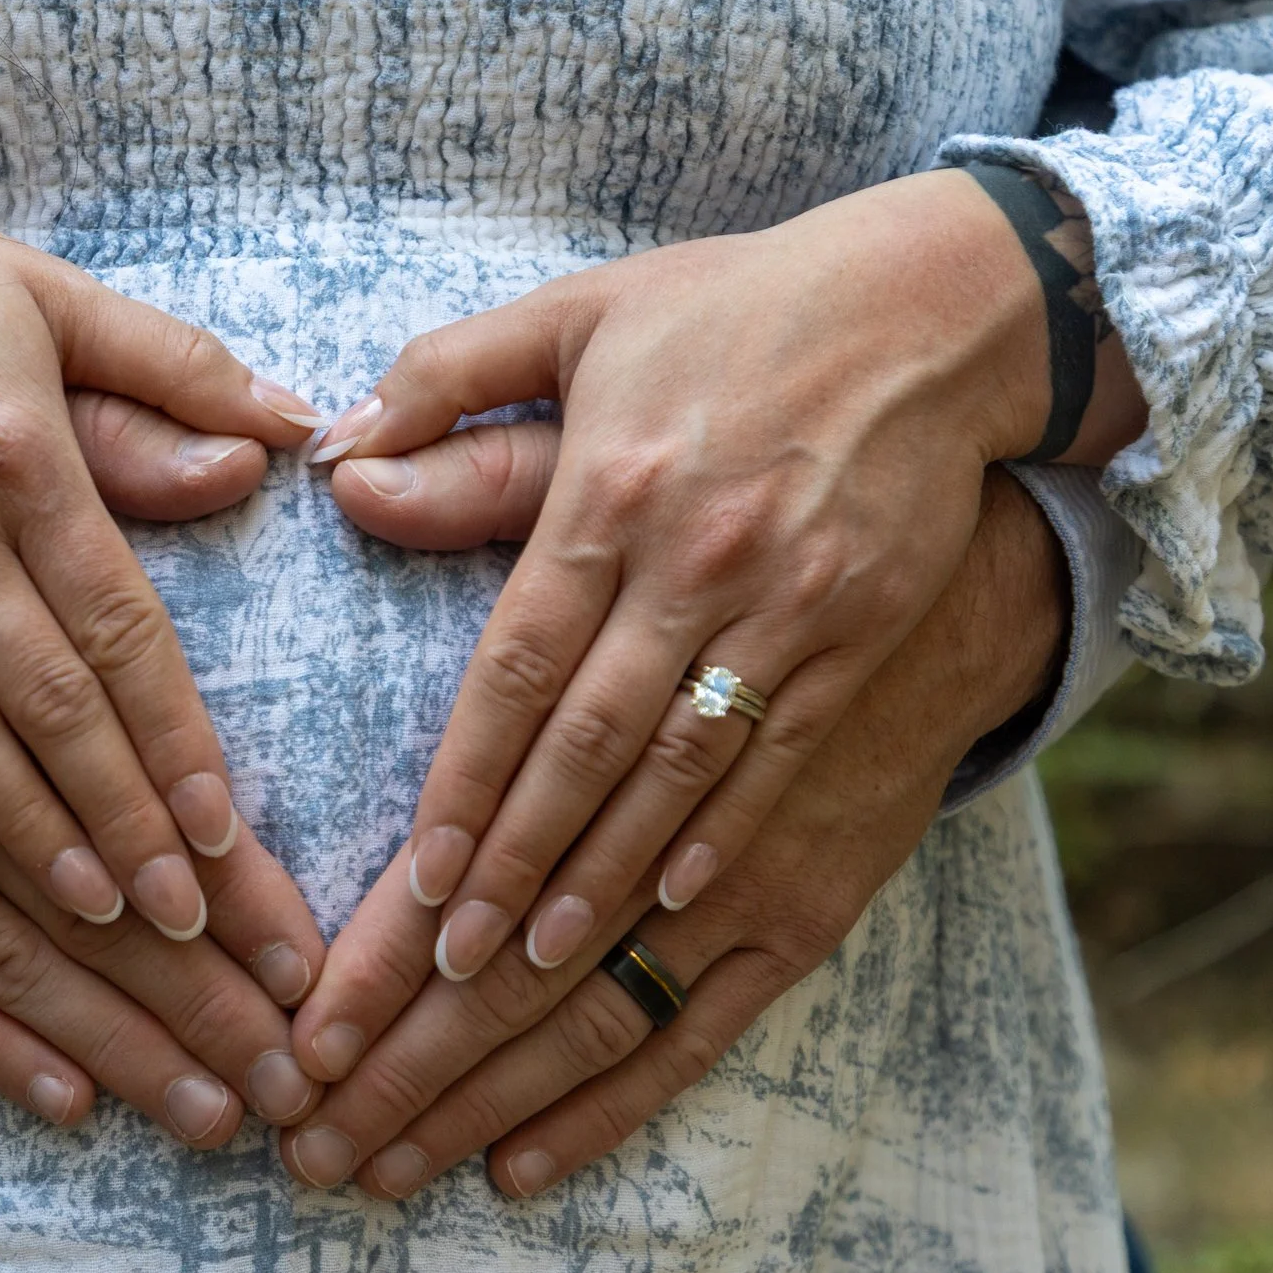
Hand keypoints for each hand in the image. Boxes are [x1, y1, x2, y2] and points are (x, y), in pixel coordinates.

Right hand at [0, 147, 325, 942]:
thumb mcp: (41, 290)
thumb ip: (170, 367)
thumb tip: (288, 425)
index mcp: (20, 449)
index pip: (122, 626)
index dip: (177, 739)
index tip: (227, 835)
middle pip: (51, 702)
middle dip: (125, 821)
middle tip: (189, 921)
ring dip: (32, 831)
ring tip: (99, 916)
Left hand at [289, 169, 1104, 1097]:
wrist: (938, 306)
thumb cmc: (738, 307)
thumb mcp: (580, 313)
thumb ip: (448, 379)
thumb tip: (335, 453)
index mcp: (613, 485)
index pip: (518, 664)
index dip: (466, 779)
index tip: (418, 877)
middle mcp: (696, 557)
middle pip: (591, 741)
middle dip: (519, 862)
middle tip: (451, 966)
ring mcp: (788, 604)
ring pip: (682, 770)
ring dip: (608, 874)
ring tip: (540, 962)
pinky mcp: (857, 631)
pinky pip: (778, 754)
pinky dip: (721, 834)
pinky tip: (669, 906)